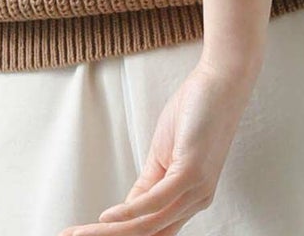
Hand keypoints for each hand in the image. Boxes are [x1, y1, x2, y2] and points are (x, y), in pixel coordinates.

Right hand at [57, 55, 260, 235]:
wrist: (223, 83)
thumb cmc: (197, 113)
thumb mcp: (163, 155)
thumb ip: (146, 185)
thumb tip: (121, 213)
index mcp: (188, 200)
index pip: (150, 232)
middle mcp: (194, 202)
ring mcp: (195, 190)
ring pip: (147, 225)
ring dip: (109, 233)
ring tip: (80, 235)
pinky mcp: (191, 173)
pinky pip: (156, 201)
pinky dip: (128, 212)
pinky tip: (106, 217)